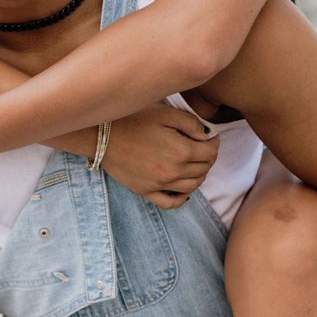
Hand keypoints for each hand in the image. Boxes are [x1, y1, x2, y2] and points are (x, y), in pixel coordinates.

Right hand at [102, 106, 218, 207]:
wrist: (101, 134)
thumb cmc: (132, 118)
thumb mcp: (165, 113)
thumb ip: (191, 124)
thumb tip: (207, 136)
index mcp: (181, 151)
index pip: (211, 152)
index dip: (214, 143)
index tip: (210, 136)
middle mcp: (173, 172)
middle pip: (204, 169)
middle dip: (208, 157)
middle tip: (202, 147)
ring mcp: (159, 184)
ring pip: (192, 186)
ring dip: (199, 174)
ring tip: (193, 162)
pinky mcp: (145, 191)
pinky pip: (171, 203)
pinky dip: (182, 197)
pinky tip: (183, 187)